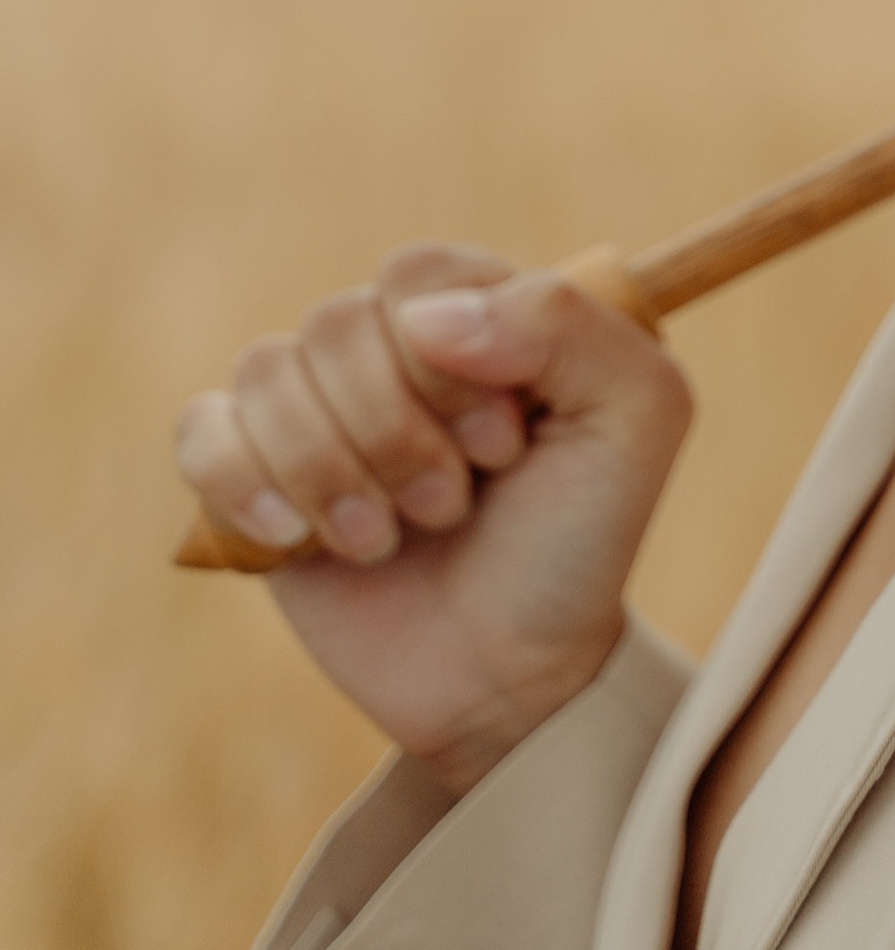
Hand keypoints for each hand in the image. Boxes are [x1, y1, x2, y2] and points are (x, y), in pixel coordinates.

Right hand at [173, 245, 692, 793]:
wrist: (513, 674)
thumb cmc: (580, 538)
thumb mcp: (636, 416)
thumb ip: (564, 325)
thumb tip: (423, 318)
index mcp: (478, 309)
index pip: (417, 274)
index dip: (450, 362)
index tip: (505, 447)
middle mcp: (389, 343)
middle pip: (335, 324)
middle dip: (396, 433)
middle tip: (452, 506)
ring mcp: (314, 407)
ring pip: (266, 372)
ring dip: (333, 472)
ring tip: (389, 538)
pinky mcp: (251, 477)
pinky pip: (201, 430)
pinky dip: (244, 483)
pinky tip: (298, 535)